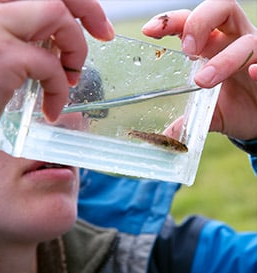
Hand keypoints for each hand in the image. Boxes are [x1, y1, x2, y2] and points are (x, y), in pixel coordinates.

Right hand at [0, 0, 113, 144]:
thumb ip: (17, 42)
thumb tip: (53, 48)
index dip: (73, 1)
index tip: (93, 21)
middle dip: (88, 10)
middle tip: (103, 34)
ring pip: (56, 15)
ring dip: (75, 50)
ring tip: (71, 78)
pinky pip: (51, 66)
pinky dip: (60, 89)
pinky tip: (52, 108)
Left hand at [142, 0, 256, 139]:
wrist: (256, 122)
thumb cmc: (230, 108)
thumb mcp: (205, 113)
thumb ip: (185, 120)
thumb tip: (165, 137)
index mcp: (211, 47)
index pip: (190, 22)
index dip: (170, 21)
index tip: (149, 31)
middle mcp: (232, 43)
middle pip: (220, 10)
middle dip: (200, 22)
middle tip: (186, 50)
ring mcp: (254, 54)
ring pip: (245, 40)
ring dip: (223, 59)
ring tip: (203, 81)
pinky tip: (251, 72)